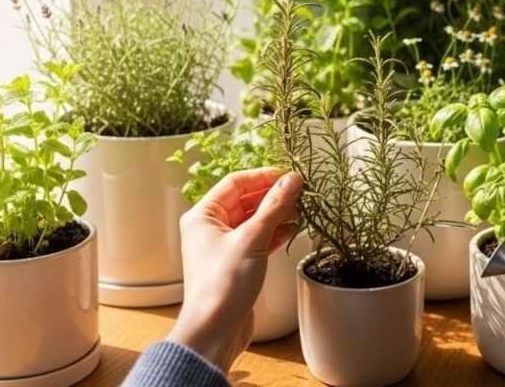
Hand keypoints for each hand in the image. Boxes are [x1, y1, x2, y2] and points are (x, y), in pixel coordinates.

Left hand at [167, 168, 301, 372]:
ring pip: (254, 220)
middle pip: (245, 200)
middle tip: (300, 192)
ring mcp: (223, 246)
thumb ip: (275, 206)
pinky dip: (274, 232)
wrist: (215, 330)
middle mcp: (210, 228)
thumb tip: (293, 180)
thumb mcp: (252, 239)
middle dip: (273, 195)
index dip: (263, 176)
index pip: (236, 183)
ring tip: (301, 210)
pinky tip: (292, 228)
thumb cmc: (223, 284)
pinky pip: (258, 238)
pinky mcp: (237, 262)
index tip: (290, 175)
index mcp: (203, 216)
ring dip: (276, 213)